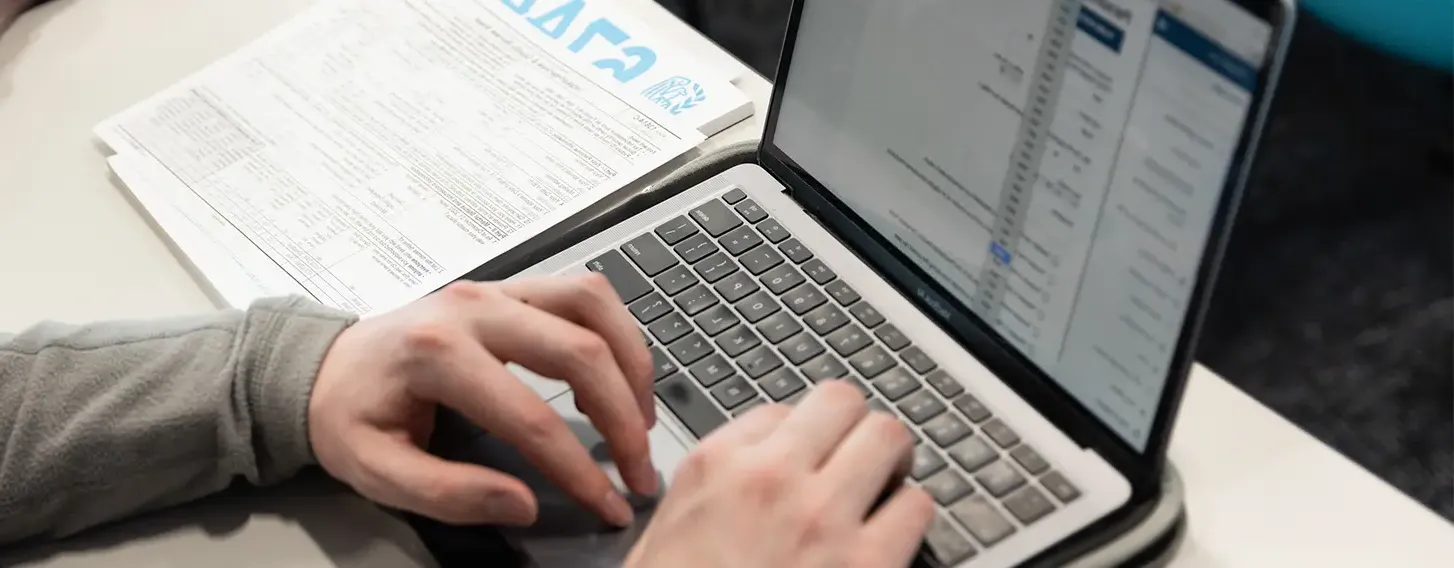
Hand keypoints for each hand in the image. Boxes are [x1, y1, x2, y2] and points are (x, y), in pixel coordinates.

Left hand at [307, 275, 656, 526]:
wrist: (323, 365)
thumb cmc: (349, 416)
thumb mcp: (376, 470)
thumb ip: (447, 493)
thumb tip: (523, 502)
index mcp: (436, 352)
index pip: (532, 416)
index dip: (579, 468)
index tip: (610, 504)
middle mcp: (474, 307)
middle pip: (579, 351)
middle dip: (624, 418)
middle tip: (641, 470)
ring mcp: (496, 289)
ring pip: (592, 304)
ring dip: (631, 362)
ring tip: (641, 419)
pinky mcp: (511, 287)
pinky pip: (583, 292)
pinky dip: (615, 333)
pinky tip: (617, 377)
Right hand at [625, 382, 934, 567]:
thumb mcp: (667, 533)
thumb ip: (714, 488)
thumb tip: (749, 471)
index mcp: (716, 467)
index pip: (779, 409)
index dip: (798, 433)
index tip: (804, 454)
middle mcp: (771, 478)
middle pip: (841, 403)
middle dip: (854, 428)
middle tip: (858, 454)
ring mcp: (823, 517)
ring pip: (890, 439)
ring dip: (891, 465)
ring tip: (884, 487)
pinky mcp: (867, 565)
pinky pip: (917, 507)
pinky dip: (910, 518)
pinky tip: (893, 537)